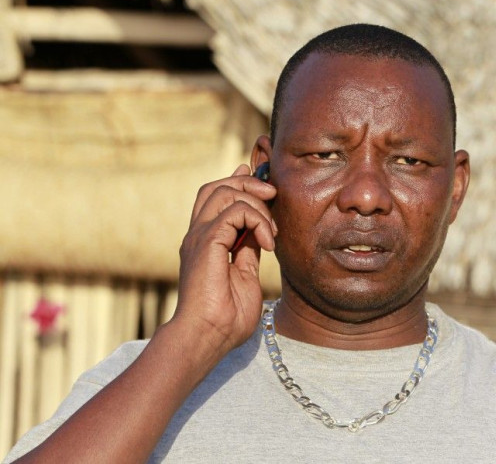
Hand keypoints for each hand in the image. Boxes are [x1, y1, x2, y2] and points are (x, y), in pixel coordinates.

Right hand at [174, 164, 277, 356]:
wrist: (207, 337)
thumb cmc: (226, 318)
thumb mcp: (245, 276)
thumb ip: (249, 251)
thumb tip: (260, 232)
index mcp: (205, 242)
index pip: (216, 198)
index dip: (240, 182)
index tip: (266, 186)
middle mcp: (198, 234)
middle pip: (217, 186)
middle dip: (248, 182)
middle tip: (274, 196)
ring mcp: (199, 236)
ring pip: (224, 191)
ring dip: (256, 203)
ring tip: (272, 231)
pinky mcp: (207, 241)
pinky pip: (235, 210)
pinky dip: (257, 220)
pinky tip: (268, 243)